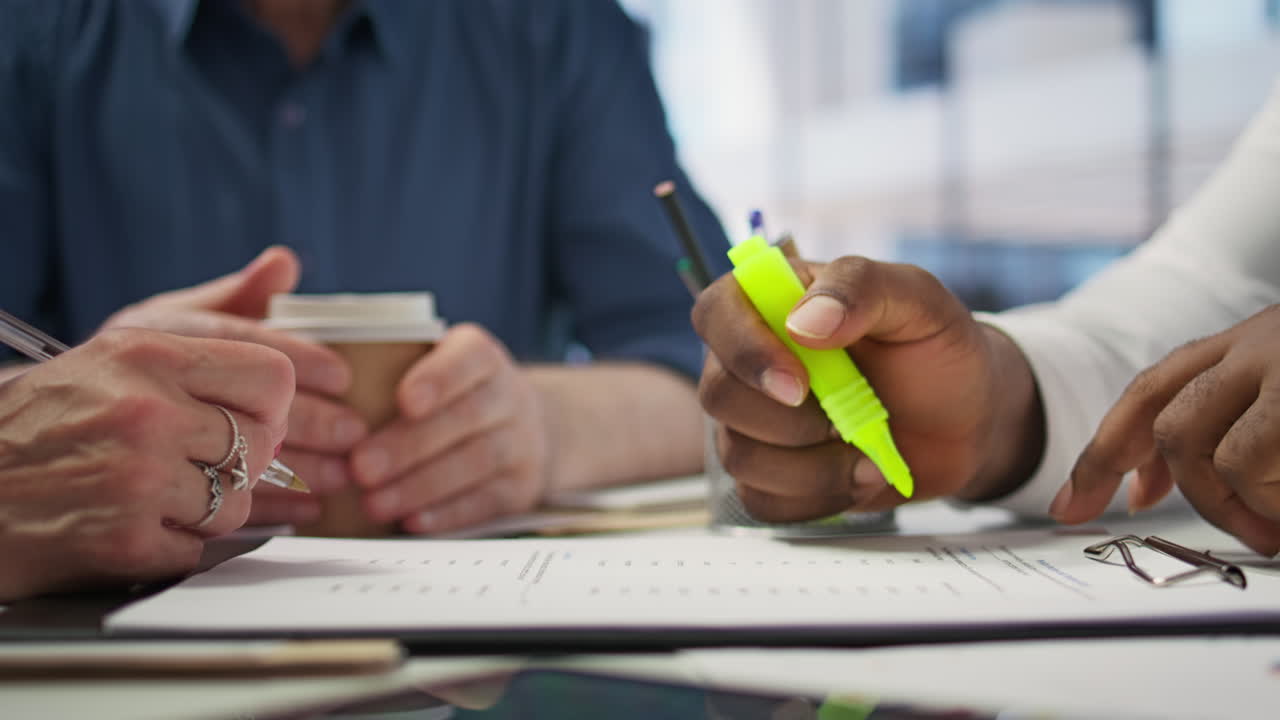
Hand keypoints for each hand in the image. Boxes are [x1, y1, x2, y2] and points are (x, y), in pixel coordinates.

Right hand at [0, 329, 293, 600]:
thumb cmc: (28, 431)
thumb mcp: (103, 367)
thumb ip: (190, 373)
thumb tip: (283, 403)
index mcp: (146, 354)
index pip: (272, 375)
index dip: (271, 406)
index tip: (249, 420)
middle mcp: (147, 410)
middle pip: (262, 443)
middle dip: (237, 463)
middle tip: (188, 466)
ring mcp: (139, 477)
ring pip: (238, 503)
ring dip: (203, 511)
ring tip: (147, 497)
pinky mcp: (127, 539)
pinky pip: (197, 548)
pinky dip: (170, 547)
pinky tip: (126, 527)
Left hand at [349, 324, 549, 533]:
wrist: (515, 428)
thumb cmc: (450, 397)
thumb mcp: (432, 370)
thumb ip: (390, 374)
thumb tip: (322, 395)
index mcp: (482, 357)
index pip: (469, 358)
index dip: (438, 379)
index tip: (404, 401)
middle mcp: (509, 396)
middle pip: (465, 417)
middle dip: (409, 445)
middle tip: (361, 467)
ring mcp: (522, 442)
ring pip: (475, 461)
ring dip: (419, 486)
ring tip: (373, 503)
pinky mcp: (521, 487)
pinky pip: (486, 501)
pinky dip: (446, 514)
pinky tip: (411, 522)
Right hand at [692, 256, 1042, 522]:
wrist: (966, 419)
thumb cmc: (935, 349)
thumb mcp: (918, 299)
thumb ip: (860, 287)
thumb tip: (802, 322)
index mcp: (773, 301)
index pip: (716, 313)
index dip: (744, 351)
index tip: (799, 384)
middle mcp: (750, 361)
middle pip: (718, 395)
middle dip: (790, 422)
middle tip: (852, 417)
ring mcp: (754, 422)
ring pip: (739, 457)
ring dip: (814, 466)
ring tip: (869, 451)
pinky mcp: (770, 476)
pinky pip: (761, 501)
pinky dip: (817, 497)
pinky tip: (857, 475)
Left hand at [1054, 305, 1279, 554]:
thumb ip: (1225, 429)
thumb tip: (1144, 489)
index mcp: (1251, 342)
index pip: (1153, 390)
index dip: (1107, 452)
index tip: (1073, 506)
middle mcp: (1260, 342)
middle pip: (1168, 422)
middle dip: (1186, 490)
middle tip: (1247, 535)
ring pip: (1208, 453)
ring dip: (1238, 506)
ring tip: (1279, 530)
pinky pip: (1248, 465)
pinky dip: (1271, 506)